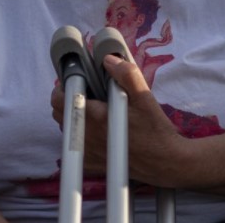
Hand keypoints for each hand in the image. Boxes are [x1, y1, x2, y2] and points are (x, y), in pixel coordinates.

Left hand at [49, 54, 188, 186]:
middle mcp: (87, 136)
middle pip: (59, 114)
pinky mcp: (93, 164)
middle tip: (85, 93)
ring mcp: (88, 152)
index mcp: (96, 117)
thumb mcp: (145, 97)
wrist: (165, 161)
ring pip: (66, 130)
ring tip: (92, 111)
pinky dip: (80, 138)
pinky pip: (76, 148)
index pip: (60, 99)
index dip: (64, 86)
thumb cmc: (155, 130)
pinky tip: (97, 132)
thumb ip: (126, 74)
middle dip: (67, 100)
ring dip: (73, 118)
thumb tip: (108, 59)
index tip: (77, 81)